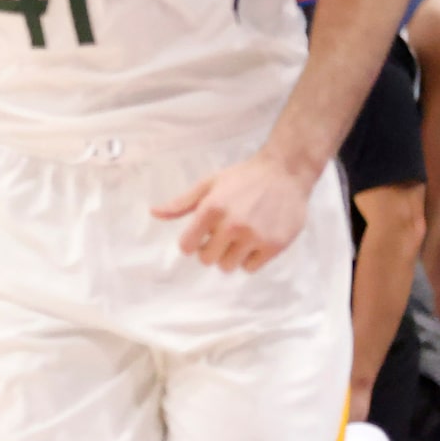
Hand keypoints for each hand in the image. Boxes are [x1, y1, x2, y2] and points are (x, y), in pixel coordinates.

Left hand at [152, 150, 310, 271]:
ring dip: (230, 256)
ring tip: (240, 238)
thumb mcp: (209, 184)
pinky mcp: (274, 245)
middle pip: (207, 259)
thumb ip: (181, 203)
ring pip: (228, 266)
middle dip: (211, 250)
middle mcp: (232, 224)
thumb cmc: (243, 178)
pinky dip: (250, 259)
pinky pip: (251, 268)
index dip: (191, 243)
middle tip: (222, 236)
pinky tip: (255, 241)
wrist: (285, 172)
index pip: (187, 246)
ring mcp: (255, 236)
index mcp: (212, 209)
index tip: (198, 238)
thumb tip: (154, 213)